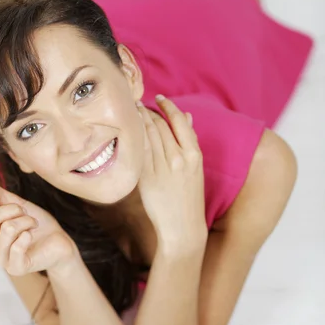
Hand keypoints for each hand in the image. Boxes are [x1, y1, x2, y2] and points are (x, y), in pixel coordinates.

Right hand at [0, 185, 76, 274]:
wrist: (59, 242)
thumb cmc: (36, 224)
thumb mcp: (18, 206)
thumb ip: (1, 197)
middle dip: (11, 208)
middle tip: (23, 211)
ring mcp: (1, 259)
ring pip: (8, 229)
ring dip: (25, 220)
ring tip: (33, 223)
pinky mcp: (15, 268)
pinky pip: (17, 246)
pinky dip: (28, 234)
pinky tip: (32, 235)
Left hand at [137, 96, 206, 252]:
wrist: (182, 226)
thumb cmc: (189, 196)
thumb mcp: (196, 167)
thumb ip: (190, 141)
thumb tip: (186, 116)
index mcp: (194, 154)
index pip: (178, 121)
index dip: (167, 106)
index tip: (158, 98)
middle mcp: (178, 159)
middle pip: (160, 125)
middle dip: (147, 111)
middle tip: (137, 103)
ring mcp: (161, 168)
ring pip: (148, 135)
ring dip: (138, 121)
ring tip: (132, 112)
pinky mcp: (146, 177)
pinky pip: (139, 151)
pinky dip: (134, 138)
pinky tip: (129, 131)